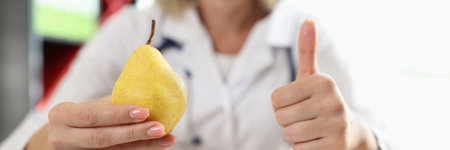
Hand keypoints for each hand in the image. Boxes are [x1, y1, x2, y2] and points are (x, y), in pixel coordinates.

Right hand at [27, 96, 174, 149]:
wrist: (61, 136)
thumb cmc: (82, 116)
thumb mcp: (89, 106)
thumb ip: (112, 103)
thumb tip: (150, 91)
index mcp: (62, 115)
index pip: (92, 115)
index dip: (118, 114)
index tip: (145, 110)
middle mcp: (62, 137)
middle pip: (101, 138)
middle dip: (133, 134)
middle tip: (159, 127)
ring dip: (142, 145)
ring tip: (166, 139)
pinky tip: (157, 145)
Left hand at [271, 20, 378, 149]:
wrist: (350, 131)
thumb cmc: (321, 101)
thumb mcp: (313, 76)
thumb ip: (307, 50)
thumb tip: (308, 21)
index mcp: (323, 82)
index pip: (276, 98)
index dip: (280, 104)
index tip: (297, 102)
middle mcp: (333, 101)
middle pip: (281, 117)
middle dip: (287, 120)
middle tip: (304, 117)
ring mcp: (336, 125)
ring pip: (290, 134)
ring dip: (295, 134)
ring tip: (311, 128)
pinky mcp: (336, 146)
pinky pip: (300, 149)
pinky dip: (304, 147)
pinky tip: (317, 140)